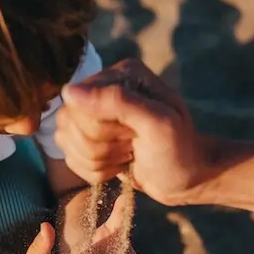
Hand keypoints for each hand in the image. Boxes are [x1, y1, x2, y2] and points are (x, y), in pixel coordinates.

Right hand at [55, 59, 211, 205]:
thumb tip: (70, 92)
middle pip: (70, 123)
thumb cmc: (179, 150)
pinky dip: (95, 170)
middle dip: (101, 146)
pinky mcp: (88, 139)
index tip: (132, 134)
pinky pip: (70, 158)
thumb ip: (118, 101)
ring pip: (66, 141)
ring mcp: (92, 114)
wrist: (187, 179)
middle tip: (132, 146)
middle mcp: (102, 89)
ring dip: (99, 160)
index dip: (101, 128)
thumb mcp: (157, 123)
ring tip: (128, 155)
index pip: (79, 103)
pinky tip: (119, 165)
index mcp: (120, 75)